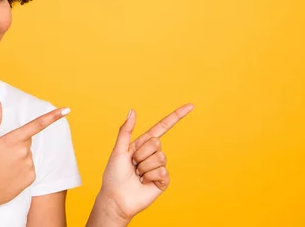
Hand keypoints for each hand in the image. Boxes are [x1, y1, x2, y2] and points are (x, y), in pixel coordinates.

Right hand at [0, 101, 70, 208]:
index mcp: (12, 140)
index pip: (37, 125)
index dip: (53, 116)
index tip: (67, 110)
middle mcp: (24, 152)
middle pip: (27, 140)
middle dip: (17, 143)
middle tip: (2, 154)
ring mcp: (29, 165)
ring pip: (28, 154)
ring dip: (19, 157)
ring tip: (4, 166)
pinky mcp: (32, 177)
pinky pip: (30, 167)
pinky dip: (22, 168)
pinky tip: (10, 174)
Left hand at [98, 104, 193, 222]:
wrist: (116, 198)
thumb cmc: (114, 175)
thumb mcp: (118, 150)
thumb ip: (125, 130)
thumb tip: (132, 111)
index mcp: (142, 144)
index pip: (162, 127)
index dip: (176, 116)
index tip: (190, 106)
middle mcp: (152, 153)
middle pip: (156, 143)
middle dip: (141, 154)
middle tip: (133, 164)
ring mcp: (159, 167)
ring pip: (160, 157)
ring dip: (144, 167)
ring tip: (137, 174)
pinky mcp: (163, 180)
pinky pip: (162, 172)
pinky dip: (150, 177)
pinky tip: (144, 182)